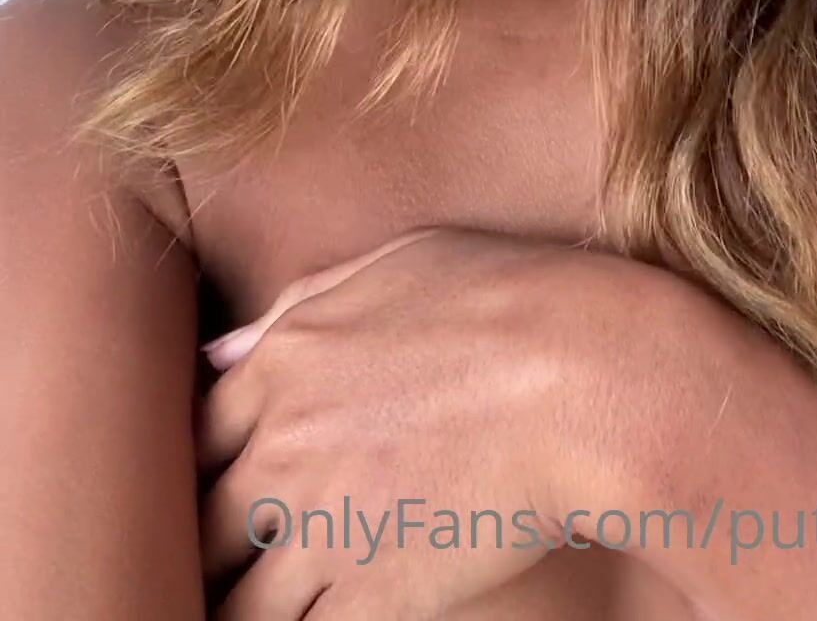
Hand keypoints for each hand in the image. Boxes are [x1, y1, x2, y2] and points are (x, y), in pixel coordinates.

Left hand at [196, 225, 633, 618]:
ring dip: (246, 607)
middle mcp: (282, 450)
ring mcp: (320, 530)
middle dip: (210, 549)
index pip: (196, 437)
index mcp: (283, 363)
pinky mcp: (371, 596)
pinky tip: (324, 620)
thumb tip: (227, 348)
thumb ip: (303, 304)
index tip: (230, 483)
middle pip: (198, 528)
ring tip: (268, 606)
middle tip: (235, 560)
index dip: (205, 467)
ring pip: (236, 604)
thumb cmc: (511, 302)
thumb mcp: (399, 263)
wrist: (588, 380)